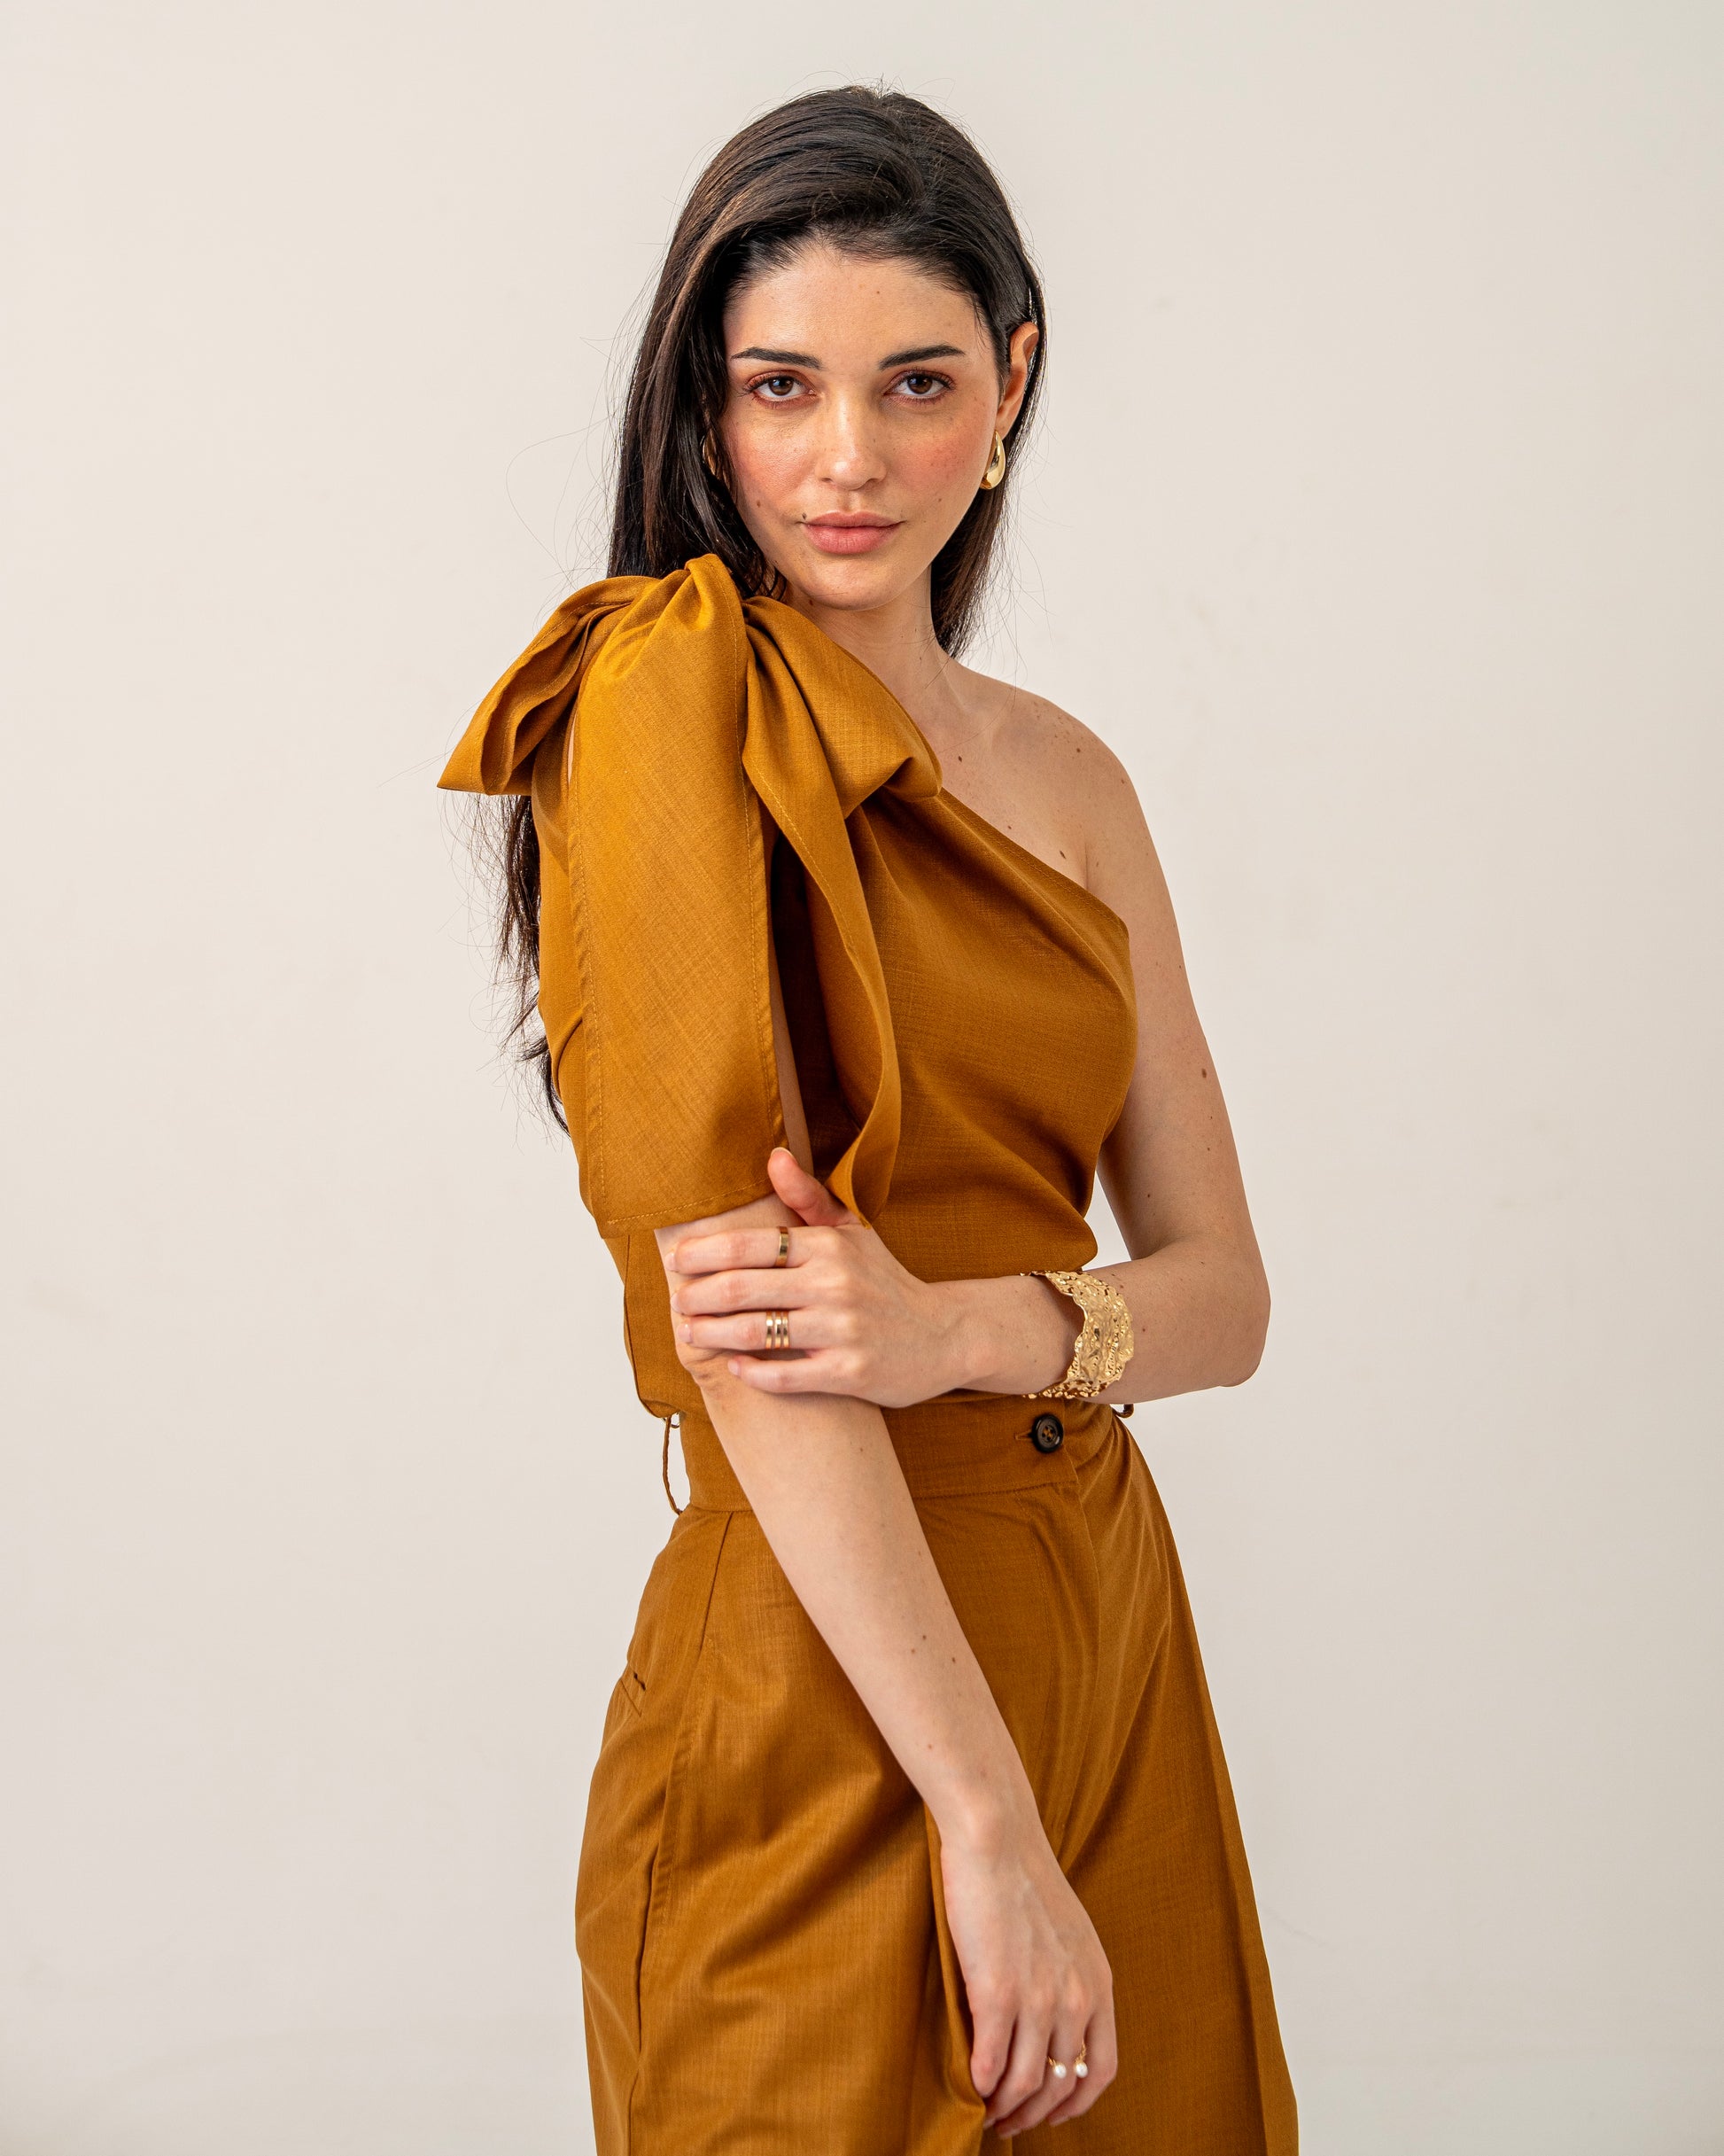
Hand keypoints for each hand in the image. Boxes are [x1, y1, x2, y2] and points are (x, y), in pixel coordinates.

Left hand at [667, 1149, 966, 1406]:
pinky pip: (784, 1375)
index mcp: (830, 1245)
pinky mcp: (850, 1373)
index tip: (677, 1260)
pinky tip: (735, 1366)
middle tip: (676, 1301)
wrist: (945, 1336)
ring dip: (713, 1335)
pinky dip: (752, 1372)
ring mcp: (843, 1330)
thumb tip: (773, 1155)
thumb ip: (808, 1197)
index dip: (703, 1252)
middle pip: (743, 1288)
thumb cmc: (884, 1281)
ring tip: (692, 1334)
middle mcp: (836, 1284)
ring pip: (755, 1332)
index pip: (750, 1244)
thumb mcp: (853, 1232)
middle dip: (697, 1295)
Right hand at [940, 1806, 1117, 2135]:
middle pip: (1061, 2084)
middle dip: (1035, 2113)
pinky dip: (981, 2083)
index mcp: (1097, 1982)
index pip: (1100, 2068)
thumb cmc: (1023, 1877)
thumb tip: (1052, 2020)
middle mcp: (1076, 1997)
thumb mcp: (1069, 1932)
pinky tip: (969, 2085)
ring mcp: (1038, 1997)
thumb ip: (1069, 1977)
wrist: (996, 1837)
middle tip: (1009, 2121)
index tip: (1053, 2112)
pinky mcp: (998, 1991)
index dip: (1077, 2101)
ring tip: (985, 2111)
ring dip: (1005, 2108)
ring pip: (1026, 2083)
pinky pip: (992, 2061)